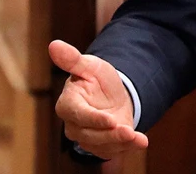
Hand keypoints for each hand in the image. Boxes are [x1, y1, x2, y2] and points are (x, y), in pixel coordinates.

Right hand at [50, 39, 148, 158]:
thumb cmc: (97, 79)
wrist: (112, 94)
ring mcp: (87, 137)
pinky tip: (141, 141)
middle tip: (129, 132)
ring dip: (120, 143)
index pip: (78, 115)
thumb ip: (73, 60)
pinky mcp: (100, 145)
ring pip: (101, 145)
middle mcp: (74, 124)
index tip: (111, 120)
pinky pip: (111, 150)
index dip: (93, 119)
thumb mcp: (90, 66)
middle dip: (110, 135)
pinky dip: (127, 148)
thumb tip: (54, 44)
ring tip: (138, 138)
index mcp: (68, 104)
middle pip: (89, 134)